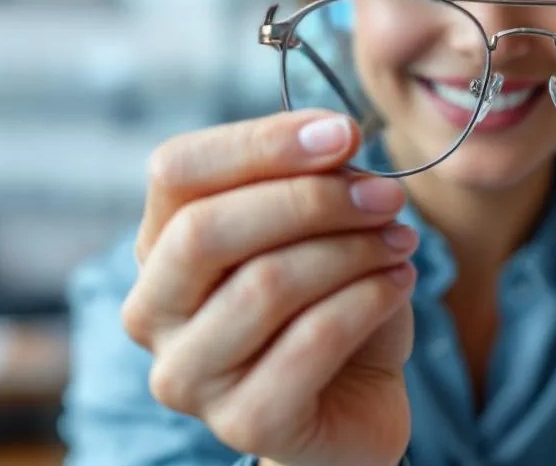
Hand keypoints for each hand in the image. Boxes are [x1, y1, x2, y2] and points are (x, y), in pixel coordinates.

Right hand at [122, 110, 417, 465]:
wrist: (355, 402)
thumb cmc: (329, 302)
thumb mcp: (321, 228)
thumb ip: (313, 181)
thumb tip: (334, 138)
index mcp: (157, 245)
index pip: (176, 170)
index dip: (260, 143)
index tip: (343, 133)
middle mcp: (152, 311)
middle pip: (205, 230)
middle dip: (310, 200)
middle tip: (386, 197)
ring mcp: (188, 375)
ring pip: (264, 285)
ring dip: (351, 251)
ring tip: (403, 241)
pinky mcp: (243, 423)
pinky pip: (311, 342)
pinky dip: (368, 299)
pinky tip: (400, 283)